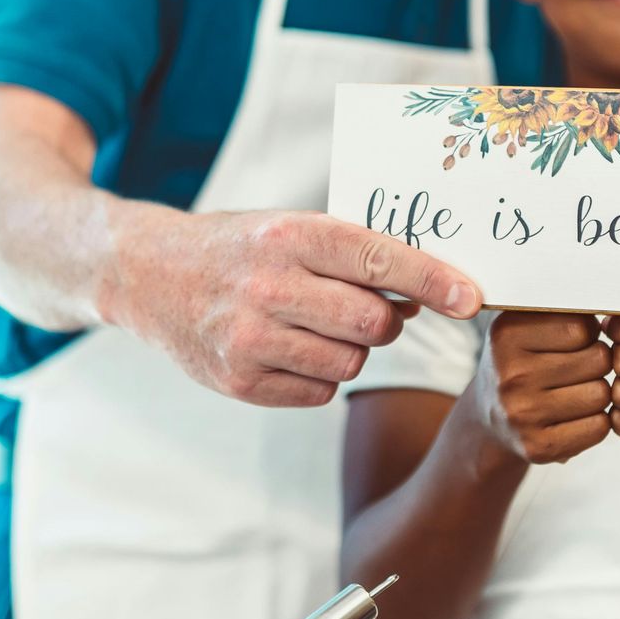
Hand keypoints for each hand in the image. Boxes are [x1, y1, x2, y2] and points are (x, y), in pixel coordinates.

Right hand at [109, 207, 482, 407]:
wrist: (149, 275)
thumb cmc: (240, 247)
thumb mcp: (291, 227)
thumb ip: (355, 254)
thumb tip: (429, 292)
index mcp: (290, 236)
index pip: (378, 259)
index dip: (432, 279)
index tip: (470, 297)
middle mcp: (268, 286)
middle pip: (373, 323)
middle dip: (389, 321)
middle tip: (373, 308)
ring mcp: (248, 338)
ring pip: (351, 361)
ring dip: (353, 348)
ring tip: (317, 323)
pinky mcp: (237, 381)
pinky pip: (320, 391)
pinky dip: (321, 374)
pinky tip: (292, 346)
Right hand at [472, 310, 611, 464]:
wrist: (488, 417)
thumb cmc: (521, 361)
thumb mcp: (525, 324)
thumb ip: (561, 306)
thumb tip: (613, 300)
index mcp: (506, 335)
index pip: (582, 326)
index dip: (588, 332)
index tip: (576, 338)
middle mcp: (509, 375)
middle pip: (598, 359)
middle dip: (598, 360)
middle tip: (581, 365)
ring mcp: (521, 415)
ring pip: (602, 394)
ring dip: (600, 390)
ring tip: (579, 388)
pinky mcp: (537, 448)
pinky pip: (599, 428)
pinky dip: (597, 420)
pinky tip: (578, 414)